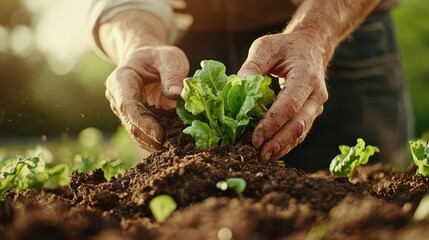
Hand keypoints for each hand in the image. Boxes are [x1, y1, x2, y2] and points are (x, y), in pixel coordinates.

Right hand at [105, 46, 188, 150]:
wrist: (149, 60)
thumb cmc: (159, 57)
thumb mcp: (170, 58)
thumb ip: (172, 74)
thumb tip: (176, 95)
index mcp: (121, 80)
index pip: (128, 106)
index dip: (143, 123)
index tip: (160, 135)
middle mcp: (117, 98)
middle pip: (130, 124)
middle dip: (149, 138)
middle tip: (173, 148)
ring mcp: (124, 111)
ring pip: (136, 133)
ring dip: (153, 144)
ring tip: (174, 149)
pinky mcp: (135, 120)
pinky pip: (144, 135)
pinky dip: (157, 142)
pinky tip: (173, 145)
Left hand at [238, 32, 327, 160]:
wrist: (312, 47)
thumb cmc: (286, 47)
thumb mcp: (265, 47)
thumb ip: (252, 66)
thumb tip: (239, 87)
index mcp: (306, 76)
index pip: (289, 105)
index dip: (272, 124)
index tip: (255, 138)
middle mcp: (316, 94)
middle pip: (298, 124)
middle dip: (278, 142)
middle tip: (258, 155)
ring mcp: (317, 106)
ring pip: (302, 132)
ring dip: (282, 147)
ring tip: (263, 158)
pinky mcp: (312, 113)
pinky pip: (301, 132)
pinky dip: (287, 144)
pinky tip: (273, 152)